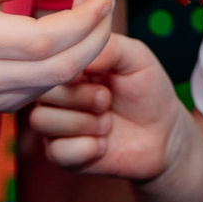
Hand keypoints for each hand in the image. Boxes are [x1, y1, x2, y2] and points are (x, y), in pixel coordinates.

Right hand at [26, 34, 184, 181]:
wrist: (163, 133)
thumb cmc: (146, 90)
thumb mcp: (136, 58)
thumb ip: (110, 47)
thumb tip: (82, 59)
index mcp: (66, 68)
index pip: (43, 61)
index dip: (70, 70)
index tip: (98, 74)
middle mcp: (54, 95)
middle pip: (39, 92)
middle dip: (80, 97)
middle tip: (106, 100)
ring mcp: (55, 125)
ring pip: (41, 121)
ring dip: (82, 123)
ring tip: (107, 123)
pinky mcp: (62, 155)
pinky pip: (57, 151)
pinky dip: (86, 148)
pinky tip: (104, 144)